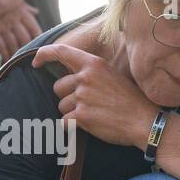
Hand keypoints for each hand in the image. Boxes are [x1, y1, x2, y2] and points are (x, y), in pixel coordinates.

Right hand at [0, 3, 41, 56]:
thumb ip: (26, 8)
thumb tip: (36, 11)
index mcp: (22, 12)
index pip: (34, 30)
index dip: (37, 40)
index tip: (37, 46)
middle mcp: (14, 19)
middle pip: (25, 39)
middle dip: (27, 49)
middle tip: (27, 56)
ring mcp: (2, 26)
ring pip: (14, 45)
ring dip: (16, 54)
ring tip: (16, 59)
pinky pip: (1, 46)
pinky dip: (5, 54)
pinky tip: (7, 59)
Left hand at [31, 43, 158, 147]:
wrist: (144, 121)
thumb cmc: (130, 100)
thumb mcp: (112, 75)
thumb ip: (91, 73)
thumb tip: (71, 77)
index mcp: (93, 64)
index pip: (62, 52)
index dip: (44, 55)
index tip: (35, 62)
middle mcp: (85, 77)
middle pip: (58, 87)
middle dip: (67, 97)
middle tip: (88, 104)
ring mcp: (82, 96)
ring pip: (61, 106)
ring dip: (71, 113)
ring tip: (93, 114)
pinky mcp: (81, 116)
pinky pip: (64, 122)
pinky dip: (72, 126)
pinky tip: (89, 125)